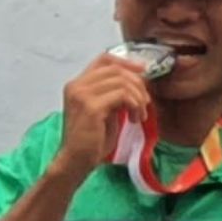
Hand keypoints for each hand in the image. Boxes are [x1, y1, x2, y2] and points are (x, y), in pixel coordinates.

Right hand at [52, 53, 151, 179]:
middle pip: (115, 69)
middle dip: (137, 84)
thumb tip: (135, 84)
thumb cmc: (91, 141)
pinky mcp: (91, 107)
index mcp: (77, 84)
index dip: (126, 62)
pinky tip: (134, 119)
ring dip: (138, 98)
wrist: (76, 161)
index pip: (103, 59)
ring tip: (139, 115)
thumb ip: (113, 95)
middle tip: (145, 103)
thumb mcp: (104, 112)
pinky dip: (134, 105)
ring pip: (121, 81)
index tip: (143, 72)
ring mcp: (82, 95)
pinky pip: (122, 95)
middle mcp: (77, 85)